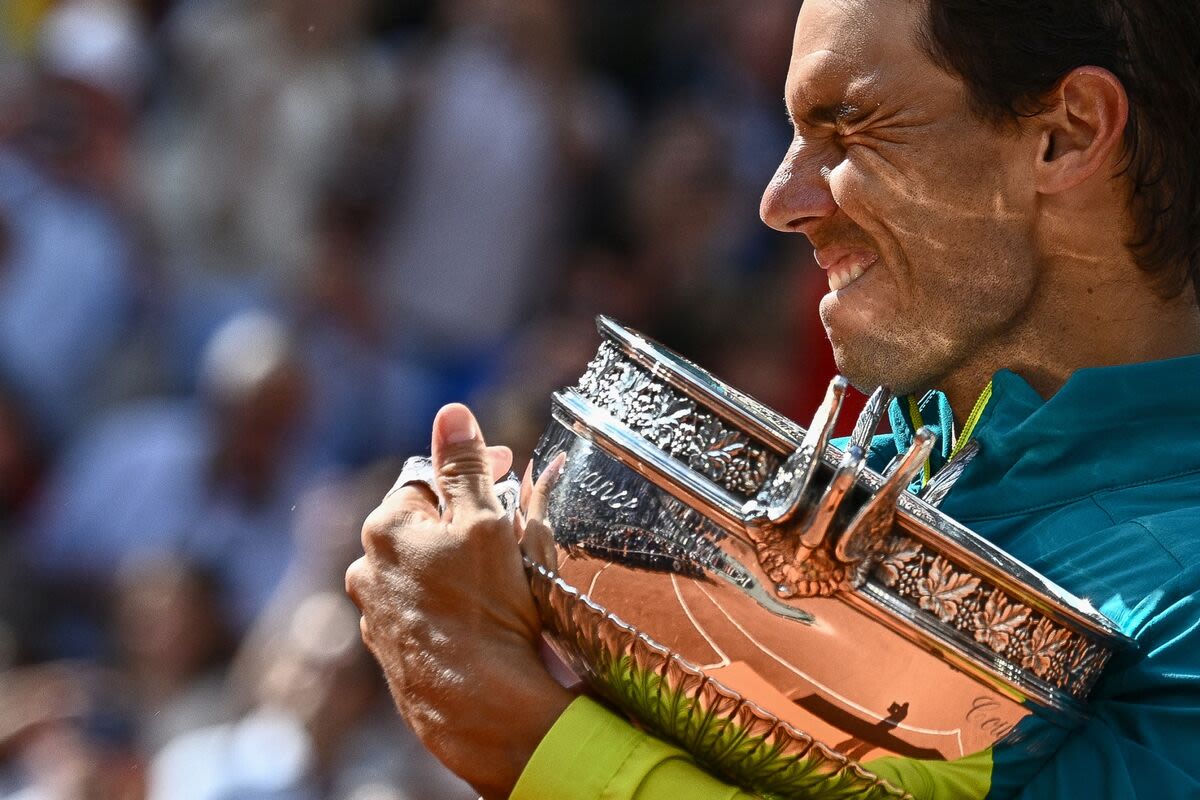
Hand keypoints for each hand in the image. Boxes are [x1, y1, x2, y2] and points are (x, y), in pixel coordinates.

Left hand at [346, 404, 573, 798]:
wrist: (479, 709)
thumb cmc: (485, 610)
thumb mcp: (486, 522)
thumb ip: (465, 466)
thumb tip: (451, 413)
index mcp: (385, 528)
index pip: (427, 477)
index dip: (473, 471)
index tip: (510, 470)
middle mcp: (367, 570)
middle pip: (423, 524)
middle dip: (464, 518)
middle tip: (512, 528)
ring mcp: (375, 617)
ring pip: (423, 570)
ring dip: (456, 563)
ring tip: (502, 579)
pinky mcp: (393, 654)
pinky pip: (424, 611)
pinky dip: (449, 604)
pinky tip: (481, 617)